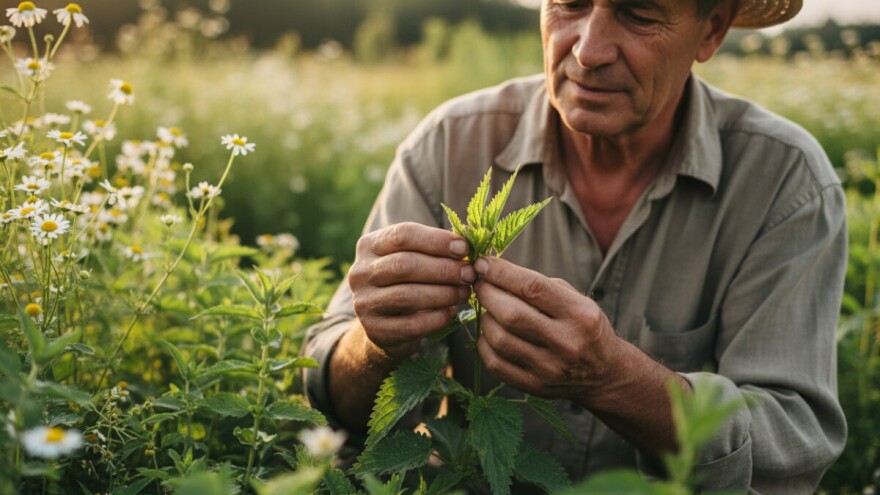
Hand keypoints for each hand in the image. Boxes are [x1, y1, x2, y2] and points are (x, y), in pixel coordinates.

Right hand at [348, 222, 474, 361]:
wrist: (386, 325)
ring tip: (465, 293)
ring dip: (443, 293)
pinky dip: (436, 318)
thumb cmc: (406, 282)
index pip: (403, 235)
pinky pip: (411, 325)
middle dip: (443, 269)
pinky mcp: (374, 330)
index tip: (464, 248)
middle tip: (470, 273)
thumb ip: (433, 249)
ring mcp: (364, 303)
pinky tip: (452, 313)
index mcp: (369, 245)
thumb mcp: (412, 258)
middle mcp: (360, 273)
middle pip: (405, 265)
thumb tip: (466, 247)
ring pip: (407, 296)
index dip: (436, 240)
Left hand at [472, 256, 618, 403]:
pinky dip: (484, 343)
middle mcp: (566, 342)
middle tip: (480, 284)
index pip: (533, 288)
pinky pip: (494, 363)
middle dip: (487, 294)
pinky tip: (490, 333)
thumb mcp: (575, 300)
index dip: (501, 273)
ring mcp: (549, 368)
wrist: (604, 374)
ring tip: (489, 310)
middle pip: (512, 314)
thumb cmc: (583, 327)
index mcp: (580, 314)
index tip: (483, 263)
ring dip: (485, 318)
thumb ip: (539, 286)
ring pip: (499, 338)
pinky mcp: (534, 386)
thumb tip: (494, 273)